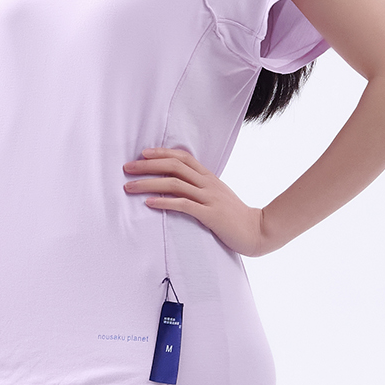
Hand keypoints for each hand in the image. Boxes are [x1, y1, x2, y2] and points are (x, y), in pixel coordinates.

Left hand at [122, 147, 274, 256]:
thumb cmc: (234, 216)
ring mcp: (209, 198)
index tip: (142, 154)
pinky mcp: (210, 215)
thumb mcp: (217, 195)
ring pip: (174, 184)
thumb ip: (200, 187)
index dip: (161, 153)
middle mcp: (208, 184)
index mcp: (209, 177)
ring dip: (149, 184)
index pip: (183, 157)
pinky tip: (148, 203)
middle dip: (148, 166)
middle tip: (127, 168)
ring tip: (130, 187)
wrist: (257, 231)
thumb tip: (178, 184)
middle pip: (174, 167)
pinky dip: (164, 203)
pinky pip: (183, 205)